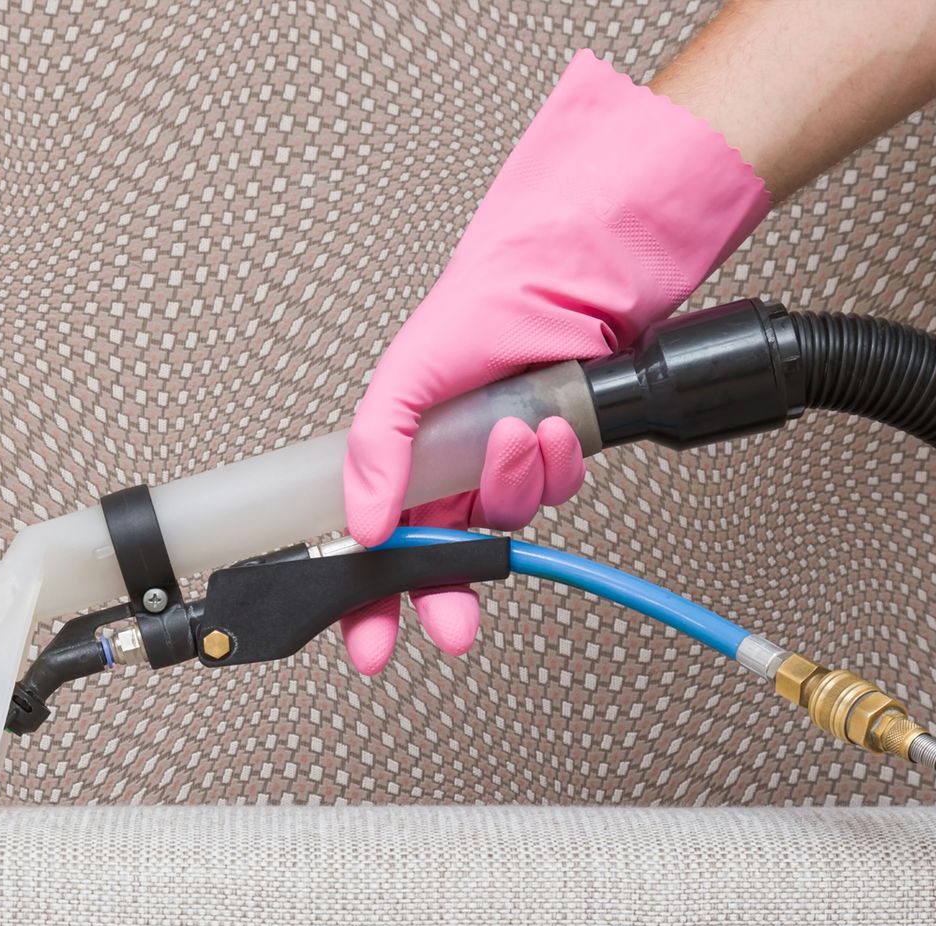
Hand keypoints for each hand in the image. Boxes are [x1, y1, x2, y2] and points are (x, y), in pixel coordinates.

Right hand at [340, 51, 770, 674]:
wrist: (573, 271)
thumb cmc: (484, 303)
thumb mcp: (405, 377)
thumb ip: (375, 451)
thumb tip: (363, 523)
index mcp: (403, 453)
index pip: (374, 543)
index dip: (368, 598)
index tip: (370, 643)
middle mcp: (453, 466)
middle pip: (442, 559)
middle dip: (447, 594)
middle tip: (450, 626)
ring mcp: (506, 464)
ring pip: (505, 522)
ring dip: (510, 489)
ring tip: (515, 440)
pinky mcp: (558, 456)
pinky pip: (555, 492)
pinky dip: (555, 466)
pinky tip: (551, 433)